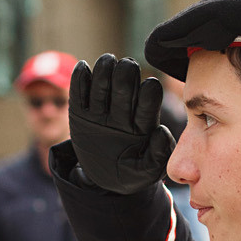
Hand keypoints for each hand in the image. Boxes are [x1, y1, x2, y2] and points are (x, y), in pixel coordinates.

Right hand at [68, 54, 174, 194]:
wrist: (104, 180)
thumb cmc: (131, 174)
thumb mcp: (147, 172)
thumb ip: (158, 155)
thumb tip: (161, 131)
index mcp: (143, 124)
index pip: (148, 104)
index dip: (149, 94)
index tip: (151, 85)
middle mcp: (123, 113)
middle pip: (125, 89)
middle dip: (126, 76)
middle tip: (127, 65)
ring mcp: (101, 112)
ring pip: (103, 87)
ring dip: (105, 72)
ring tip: (107, 61)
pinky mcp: (81, 113)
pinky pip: (79, 95)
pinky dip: (79, 80)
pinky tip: (83, 68)